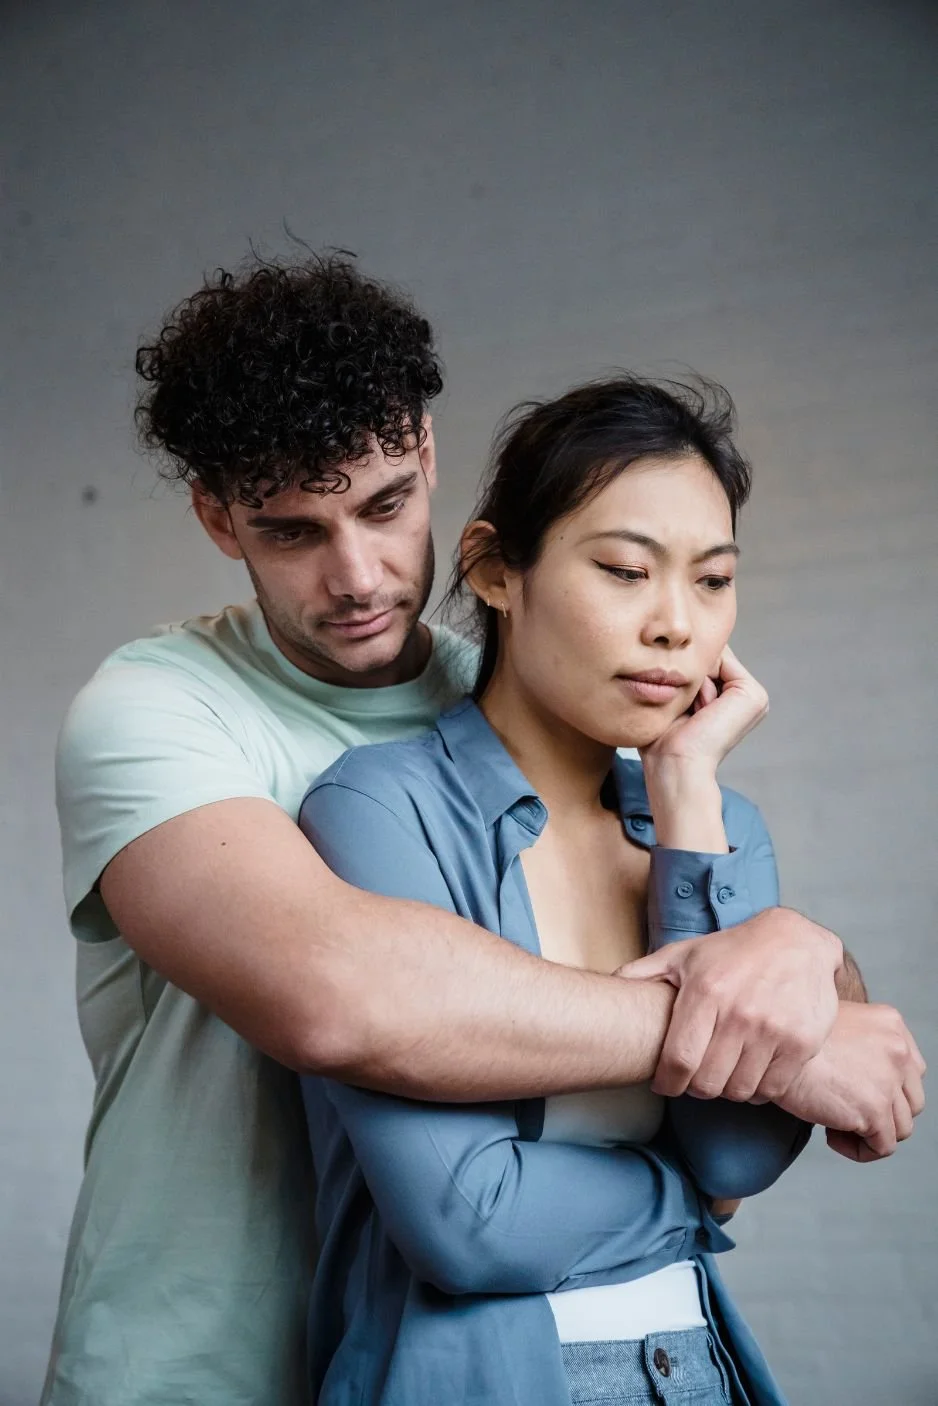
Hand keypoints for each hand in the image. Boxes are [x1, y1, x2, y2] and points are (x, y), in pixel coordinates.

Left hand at [618, 908, 842, 1099]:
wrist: (796, 941)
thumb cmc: (733, 950)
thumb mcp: (686, 954)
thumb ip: (646, 972)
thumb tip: (611, 985)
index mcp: (705, 992)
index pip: (678, 1060)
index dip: (668, 1083)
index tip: (665, 1085)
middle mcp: (740, 1013)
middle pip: (708, 1083)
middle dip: (696, 1088)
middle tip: (696, 1080)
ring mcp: (774, 1029)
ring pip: (739, 1090)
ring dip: (727, 1090)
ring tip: (724, 1074)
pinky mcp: (802, 1043)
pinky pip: (772, 1088)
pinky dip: (758, 1090)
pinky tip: (752, 1073)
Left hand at [640, 645, 768, 773]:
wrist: (674, 765)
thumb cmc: (662, 740)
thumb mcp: (670, 700)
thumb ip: (681, 674)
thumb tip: (677, 648)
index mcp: (729, 699)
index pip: (700, 662)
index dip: (679, 673)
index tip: (673, 705)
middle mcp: (744, 696)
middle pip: (706, 657)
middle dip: (686, 675)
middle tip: (684, 713)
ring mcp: (753, 695)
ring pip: (709, 657)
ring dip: (692, 680)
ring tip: (692, 713)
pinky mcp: (753, 695)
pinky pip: (717, 662)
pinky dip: (701, 682)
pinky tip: (701, 711)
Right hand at [776, 1002, 925, 1158]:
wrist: (769, 1049)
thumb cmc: (788, 1038)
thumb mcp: (832, 1024)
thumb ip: (859, 1043)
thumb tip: (862, 1078)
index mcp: (891, 1024)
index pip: (912, 1071)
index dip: (887, 1089)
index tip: (855, 1093)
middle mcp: (897, 1050)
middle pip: (911, 1100)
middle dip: (883, 1113)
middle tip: (846, 1111)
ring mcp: (889, 1081)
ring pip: (901, 1127)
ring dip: (870, 1132)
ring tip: (834, 1124)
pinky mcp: (874, 1110)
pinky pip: (882, 1147)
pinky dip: (859, 1150)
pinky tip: (830, 1135)